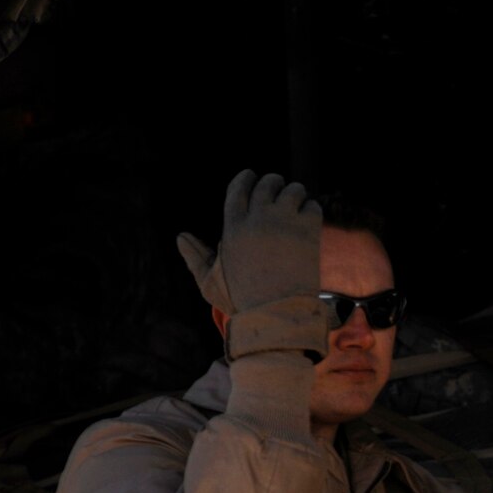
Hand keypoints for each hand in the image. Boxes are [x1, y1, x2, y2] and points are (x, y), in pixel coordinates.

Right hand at [176, 169, 327, 360]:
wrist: (275, 316)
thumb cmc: (241, 303)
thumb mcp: (210, 281)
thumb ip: (195, 256)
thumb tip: (180, 236)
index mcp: (233, 227)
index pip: (238, 188)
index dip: (246, 179)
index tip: (252, 176)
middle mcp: (257, 219)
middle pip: (267, 184)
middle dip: (274, 182)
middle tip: (279, 186)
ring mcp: (283, 223)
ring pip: (293, 190)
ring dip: (295, 193)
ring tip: (296, 200)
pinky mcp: (307, 232)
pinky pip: (312, 206)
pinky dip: (311, 209)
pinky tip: (309, 219)